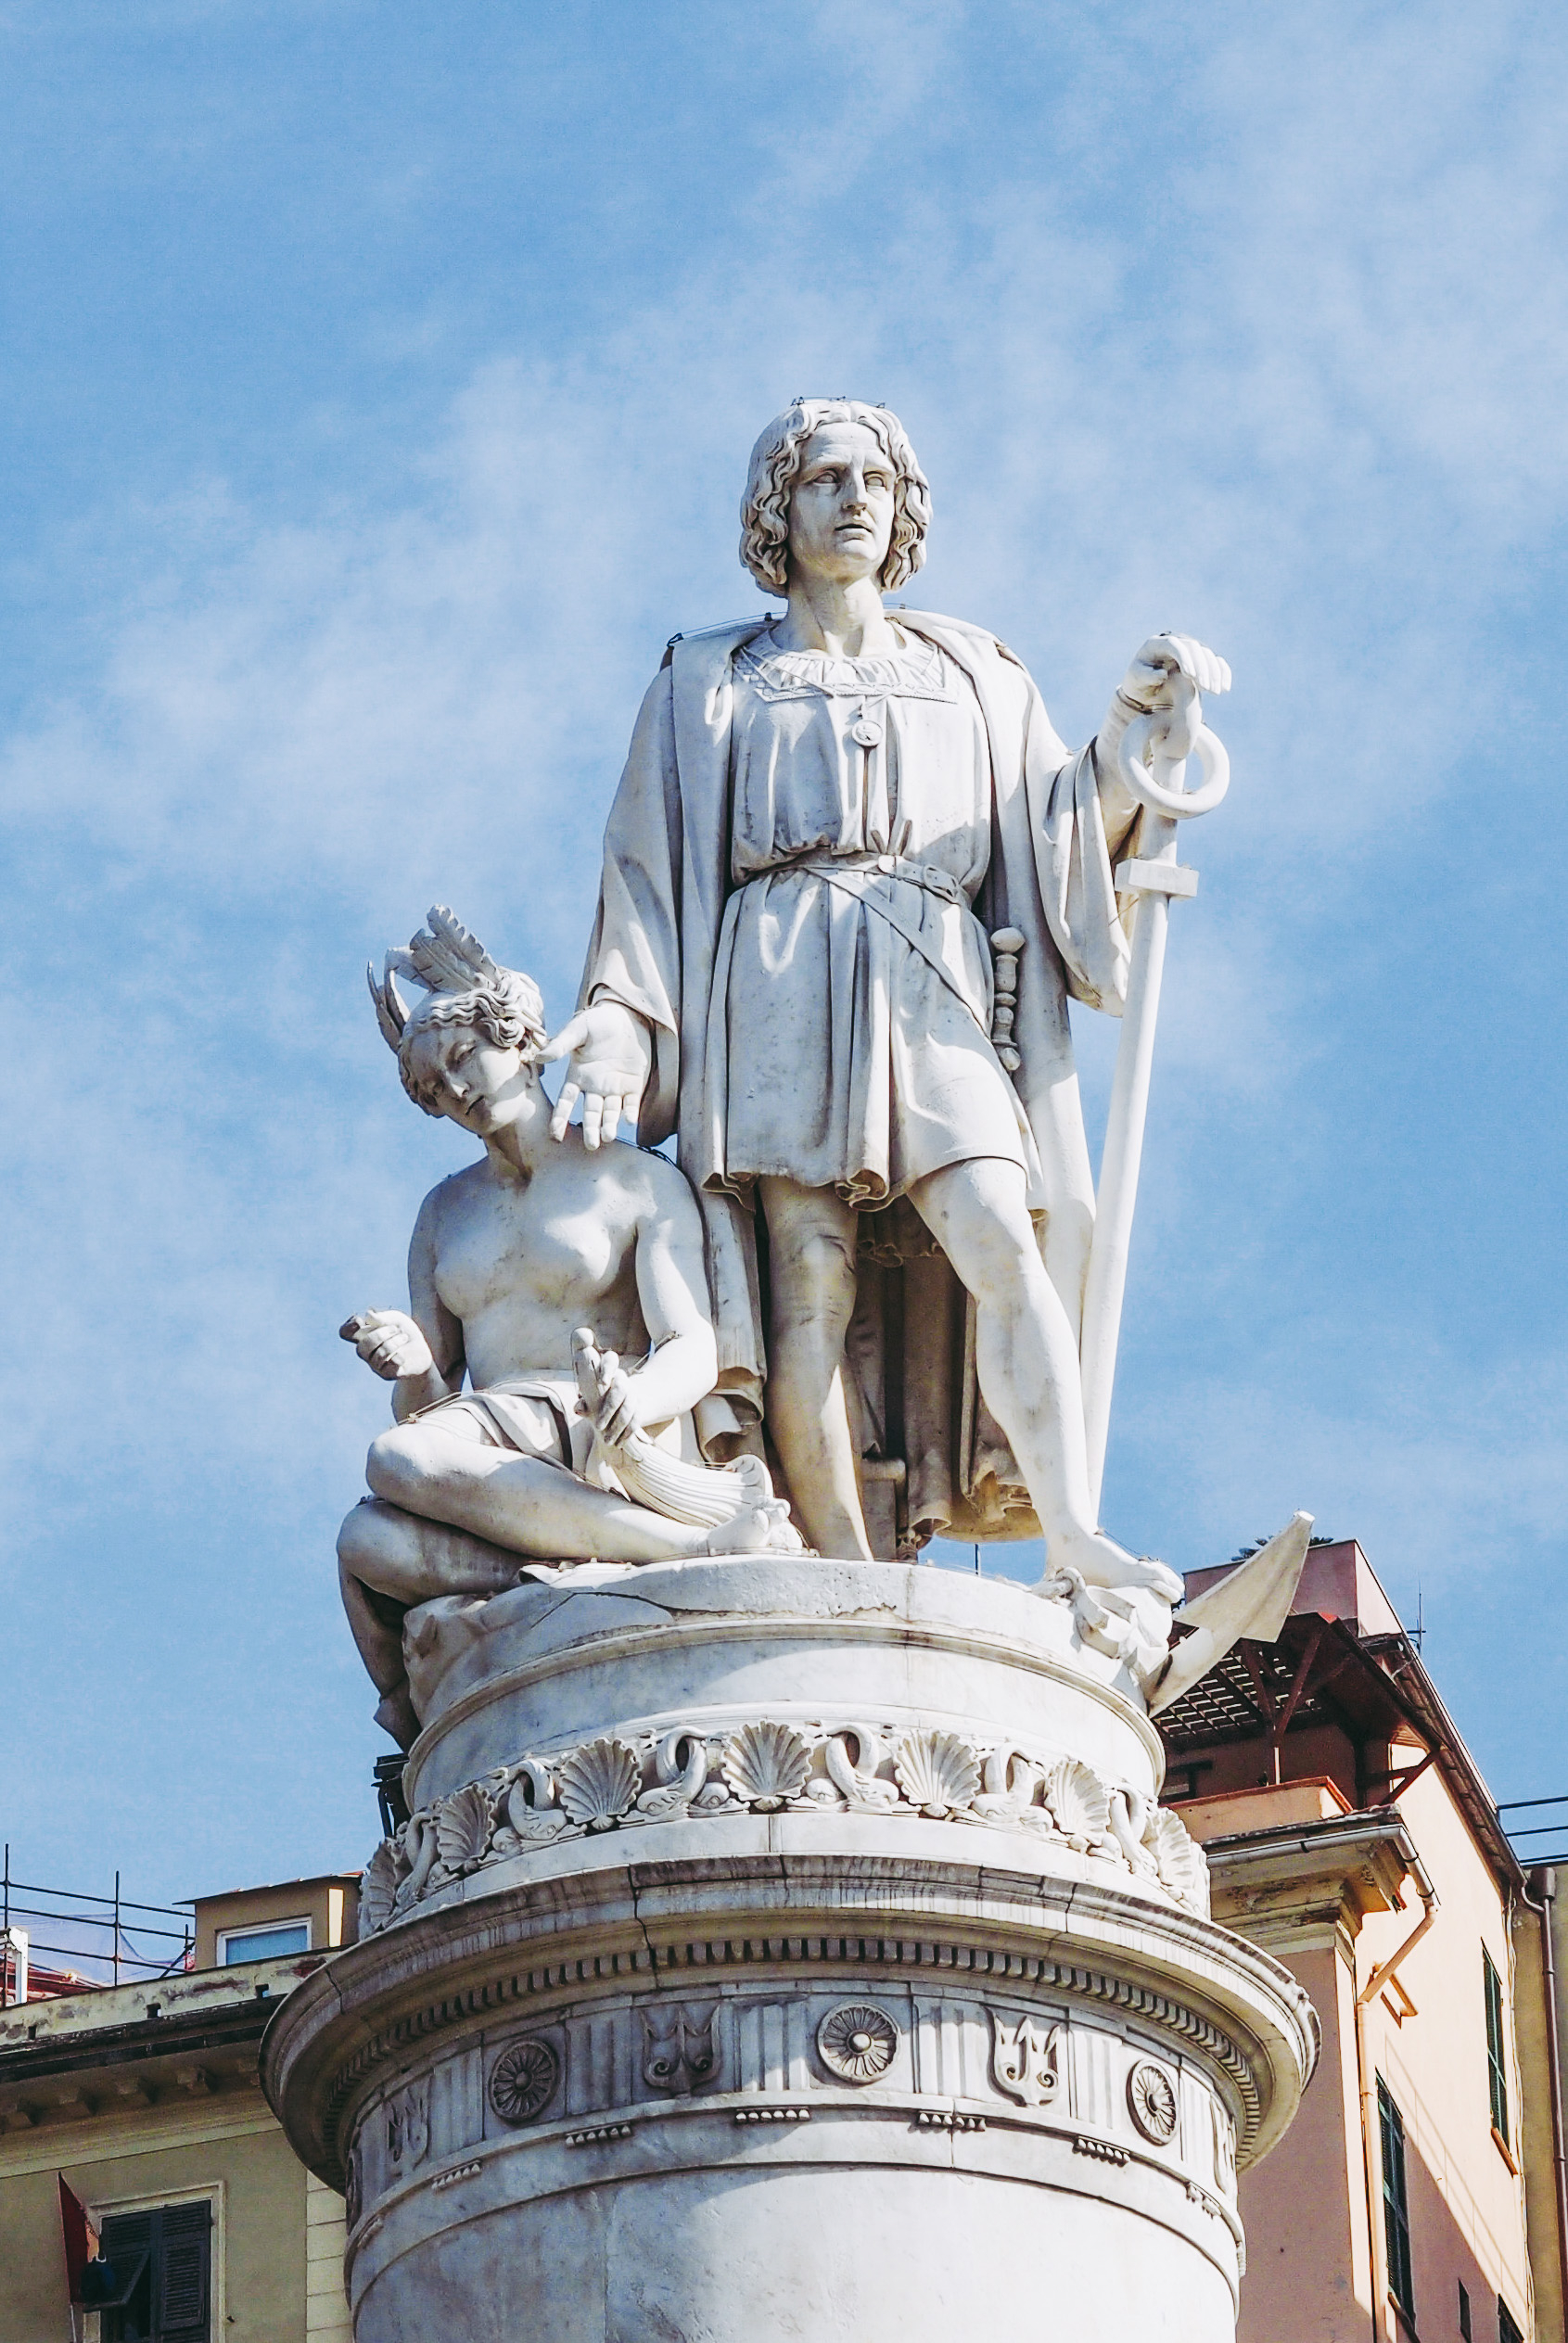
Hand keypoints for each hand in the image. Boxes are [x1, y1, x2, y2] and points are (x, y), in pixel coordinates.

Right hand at [340, 1309, 435, 1382]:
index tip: (360, 1321)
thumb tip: (368, 1316)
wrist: (424, 1349)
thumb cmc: (404, 1332)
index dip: (348, 1327)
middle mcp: (366, 1352)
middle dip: (380, 1335)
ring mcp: (375, 1365)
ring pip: (378, 1355)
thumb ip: (383, 1317)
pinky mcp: (388, 1374)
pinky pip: (390, 1365)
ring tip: (404, 1337)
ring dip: (394, 1342)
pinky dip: (399, 1356)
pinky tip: (404, 1355)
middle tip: (395, 1329)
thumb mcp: (396, 1319)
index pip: (345, 1333)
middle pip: (362, 1347)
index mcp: (363, 1335)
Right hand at [540, 1000, 653, 1148]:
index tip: (555, 1136)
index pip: (566, 1101)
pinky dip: (630, 1112)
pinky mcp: (633, 1084)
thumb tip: (541, 1058)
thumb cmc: (598, 1020)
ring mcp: (614, 1087)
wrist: (627, 1014)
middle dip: (590, 1130)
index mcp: (578, 1076)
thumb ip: (562, 1044)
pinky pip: (631, 1103)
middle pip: (591, 1114)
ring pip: (610, 1112)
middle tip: (591, 1146)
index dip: (560, 1118)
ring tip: (608, 1137)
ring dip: (609, 1125)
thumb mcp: (578, 1029)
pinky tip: (629, 1120)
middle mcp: (595, 1086)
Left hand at [589, 1350, 645, 1447]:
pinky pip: (637, 1418)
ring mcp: (633, 1392)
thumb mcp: (590, 1400)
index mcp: (608, 1371)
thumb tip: (579, 1408)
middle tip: (597, 1427)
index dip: (607, 1368)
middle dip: (609, 1409)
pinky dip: (628, 1432)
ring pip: (629, 1407)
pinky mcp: (640, 1406)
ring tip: (607, 1441)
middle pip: (620, 1389)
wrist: (619, 1405)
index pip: (610, 1360)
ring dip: (618, 1426)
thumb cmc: (598, 1400)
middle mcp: (622, 1379)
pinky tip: (619, 1443)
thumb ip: (584, 1403)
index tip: (602, 1383)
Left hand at [1113, 634, 1229, 761]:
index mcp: (1157, 644)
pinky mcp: (1199, 659)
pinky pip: (1214, 662)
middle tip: (1206, 688)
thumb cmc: (1138, 683)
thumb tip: (1163, 675)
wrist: (1145, 687)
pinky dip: (1222, 672)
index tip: (1191, 676)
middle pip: (1194, 648)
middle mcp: (1175, 642)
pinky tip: (1225, 687)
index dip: (1185, 658)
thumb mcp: (1135, 681)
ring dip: (1213, 672)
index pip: (1175, 645)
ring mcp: (1188, 649)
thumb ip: (1146, 676)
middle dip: (1202, 667)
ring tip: (1215, 691)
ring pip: (1207, 654)